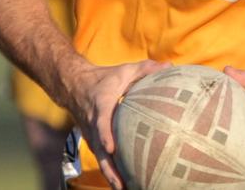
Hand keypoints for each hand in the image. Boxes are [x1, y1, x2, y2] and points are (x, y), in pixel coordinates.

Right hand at [64, 58, 168, 189]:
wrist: (75, 85)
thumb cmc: (104, 78)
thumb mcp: (123, 70)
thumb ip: (145, 69)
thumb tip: (169, 67)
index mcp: (101, 105)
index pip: (100, 123)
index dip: (104, 135)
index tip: (111, 148)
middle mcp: (93, 124)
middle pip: (99, 152)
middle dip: (110, 170)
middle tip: (123, 186)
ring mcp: (91, 136)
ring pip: (100, 160)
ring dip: (111, 177)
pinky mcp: (93, 142)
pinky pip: (102, 159)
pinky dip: (111, 172)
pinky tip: (125, 185)